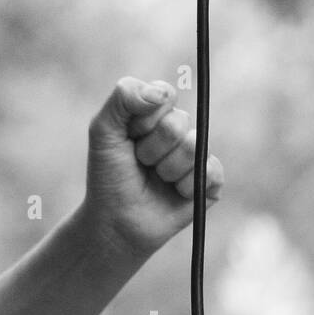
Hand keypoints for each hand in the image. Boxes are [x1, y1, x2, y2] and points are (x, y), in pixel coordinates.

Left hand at [79, 77, 224, 261]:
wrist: (116, 221)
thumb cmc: (108, 175)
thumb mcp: (103, 131)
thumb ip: (122, 98)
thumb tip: (161, 94)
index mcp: (155, 114)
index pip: (164, 96)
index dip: (145, 119)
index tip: (129, 136)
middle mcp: (179, 131)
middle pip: (178, 122)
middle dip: (151, 148)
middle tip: (140, 162)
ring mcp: (196, 154)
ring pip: (193, 147)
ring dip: (167, 168)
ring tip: (155, 179)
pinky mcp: (210, 180)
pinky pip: (211, 170)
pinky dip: (185, 186)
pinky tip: (174, 193)